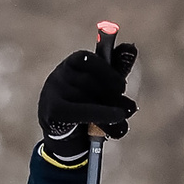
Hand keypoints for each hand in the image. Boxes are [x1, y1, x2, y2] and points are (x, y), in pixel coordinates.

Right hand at [37, 41, 139, 155]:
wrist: (65, 136)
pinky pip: (79, 112)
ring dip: (111, 114)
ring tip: (123, 124)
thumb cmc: (88, 105)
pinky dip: (101, 117)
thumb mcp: (104, 87)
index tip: (122, 87)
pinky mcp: (52, 111)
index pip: (87, 59)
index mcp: (72, 64)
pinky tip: (117, 128)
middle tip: (130, 108)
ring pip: (87, 99)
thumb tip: (131, 47)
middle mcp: (60, 75)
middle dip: (113, 96)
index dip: (107, 72)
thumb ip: (117, 67)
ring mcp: (53, 92)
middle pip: (89, 82)